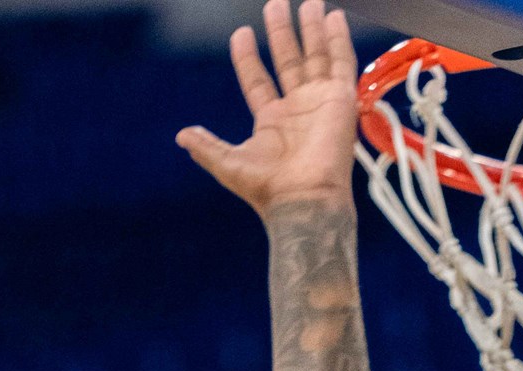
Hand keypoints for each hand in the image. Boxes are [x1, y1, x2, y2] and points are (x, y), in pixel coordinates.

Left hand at [179, 0, 358, 218]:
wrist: (304, 199)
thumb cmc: (268, 188)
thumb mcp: (228, 164)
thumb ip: (207, 147)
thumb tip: (181, 136)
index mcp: (271, 121)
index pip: (257, 80)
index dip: (248, 57)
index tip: (241, 33)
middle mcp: (296, 109)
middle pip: (288, 61)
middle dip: (282, 33)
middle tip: (275, 5)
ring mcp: (319, 102)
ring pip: (315, 56)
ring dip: (311, 29)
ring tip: (307, 3)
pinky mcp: (340, 99)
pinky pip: (341, 62)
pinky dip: (338, 39)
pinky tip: (334, 17)